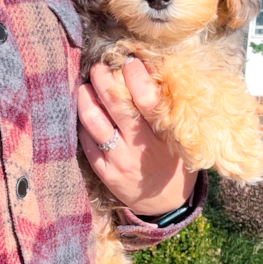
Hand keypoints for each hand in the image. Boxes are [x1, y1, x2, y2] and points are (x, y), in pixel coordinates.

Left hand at [78, 60, 195, 217]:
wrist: (165, 202)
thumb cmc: (174, 158)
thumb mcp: (179, 136)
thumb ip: (165, 109)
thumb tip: (147, 68)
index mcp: (165, 135)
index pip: (148, 100)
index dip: (135, 76)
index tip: (130, 62)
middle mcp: (140, 147)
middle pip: (115, 104)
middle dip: (104, 78)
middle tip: (100, 67)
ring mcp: (119, 160)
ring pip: (93, 121)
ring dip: (86, 97)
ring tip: (86, 86)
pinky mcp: (104, 172)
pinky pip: (86, 141)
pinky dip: (83, 122)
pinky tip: (86, 112)